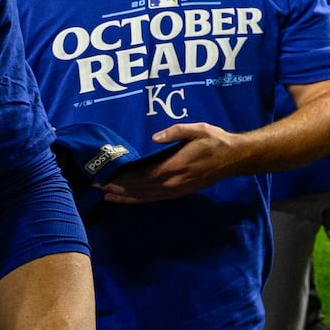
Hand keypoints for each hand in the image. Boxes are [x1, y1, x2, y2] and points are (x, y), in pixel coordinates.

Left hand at [98, 123, 234, 203]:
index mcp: (175, 167)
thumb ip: (175, 132)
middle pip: (139, 189)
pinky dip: (137, 200)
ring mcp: (176, 191)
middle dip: (117, 187)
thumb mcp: (198, 129)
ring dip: (124, 196)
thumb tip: (154, 137)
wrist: (234, 158)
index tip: (105, 175)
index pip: (142, 176)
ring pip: (144, 197)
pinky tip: (127, 199)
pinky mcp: (179, 193)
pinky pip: (153, 199)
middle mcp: (173, 183)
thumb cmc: (215, 141)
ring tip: (105, 194)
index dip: (122, 178)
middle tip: (96, 184)